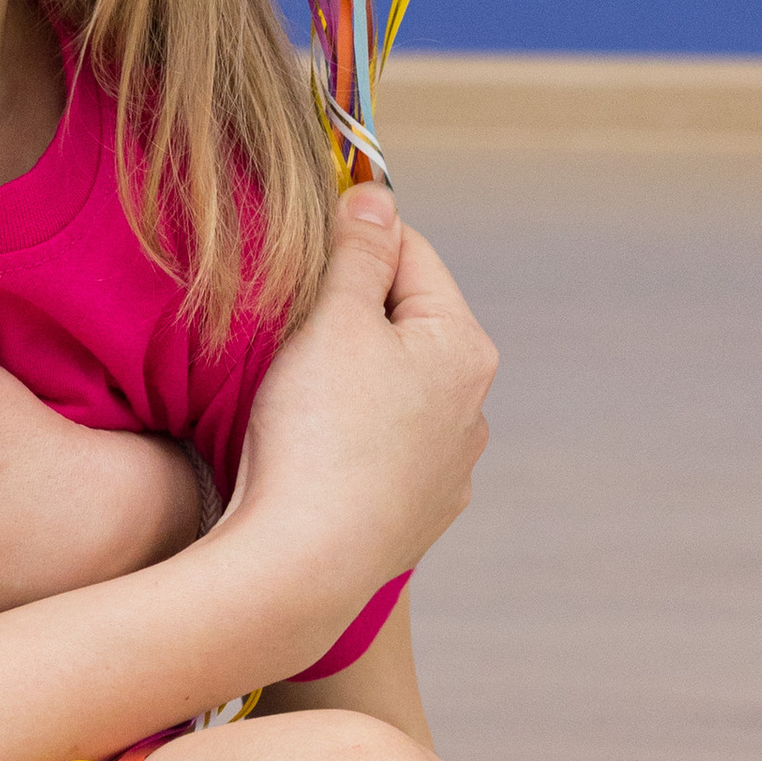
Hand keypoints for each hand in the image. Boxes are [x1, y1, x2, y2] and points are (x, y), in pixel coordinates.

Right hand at [223, 187, 494, 637]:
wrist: (303, 565)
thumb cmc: (317, 433)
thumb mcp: (332, 317)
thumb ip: (358, 249)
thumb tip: (377, 195)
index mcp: (462, 347)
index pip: (410, 252)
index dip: (349, 242)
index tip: (300, 260)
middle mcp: (473, 408)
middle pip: (401, 321)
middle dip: (347, 315)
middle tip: (288, 334)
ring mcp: (450, 468)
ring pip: (392, 387)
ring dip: (349, 376)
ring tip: (295, 398)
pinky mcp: (418, 513)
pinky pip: (383, 446)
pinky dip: (351, 435)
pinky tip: (313, 450)